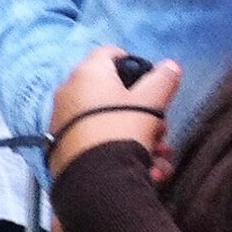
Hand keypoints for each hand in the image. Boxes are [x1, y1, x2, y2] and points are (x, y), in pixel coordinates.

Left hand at [48, 46, 180, 176]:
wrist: (93, 178)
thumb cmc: (122, 130)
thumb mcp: (150, 104)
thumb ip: (162, 81)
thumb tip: (170, 66)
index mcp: (88, 73)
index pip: (110, 53)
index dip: (133, 62)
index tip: (150, 81)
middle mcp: (69, 91)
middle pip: (113, 94)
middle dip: (144, 113)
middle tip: (161, 131)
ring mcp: (63, 119)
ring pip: (109, 121)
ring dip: (138, 137)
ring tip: (157, 158)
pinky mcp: (61, 145)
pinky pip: (96, 141)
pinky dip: (118, 151)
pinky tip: (143, 170)